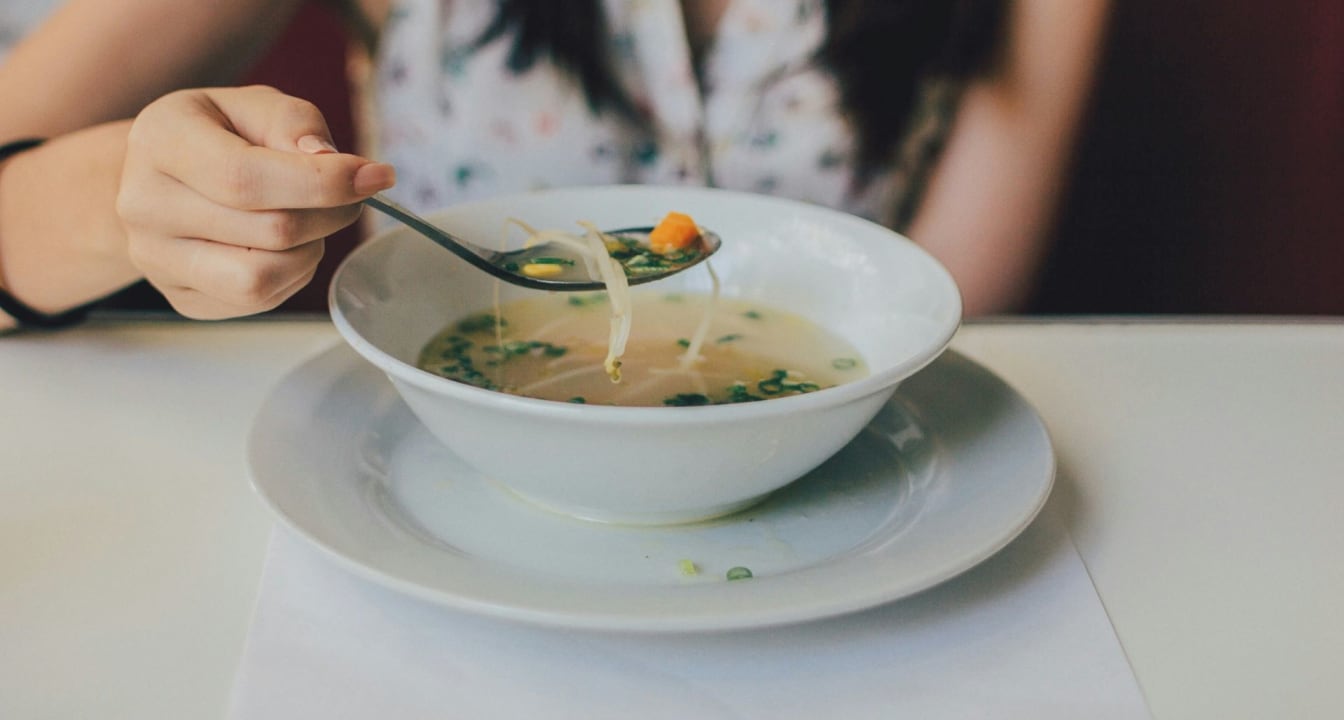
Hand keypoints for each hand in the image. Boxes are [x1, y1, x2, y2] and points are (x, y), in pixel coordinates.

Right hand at [117, 85, 394, 318]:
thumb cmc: (216, 135)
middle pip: (269, 231)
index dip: (322, 183)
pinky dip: (291, 276)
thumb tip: (330, 161)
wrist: (159, 176)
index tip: (374, 176)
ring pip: (262, 279)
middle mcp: (146, 205)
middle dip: (330, 214)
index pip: (246, 178)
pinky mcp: (181, 297)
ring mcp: (157, 259)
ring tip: (310, 221)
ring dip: (310, 250)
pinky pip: (257, 302)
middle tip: (349, 195)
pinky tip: (286, 247)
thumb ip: (293, 123)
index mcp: (161, 141)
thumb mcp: (253, 104)